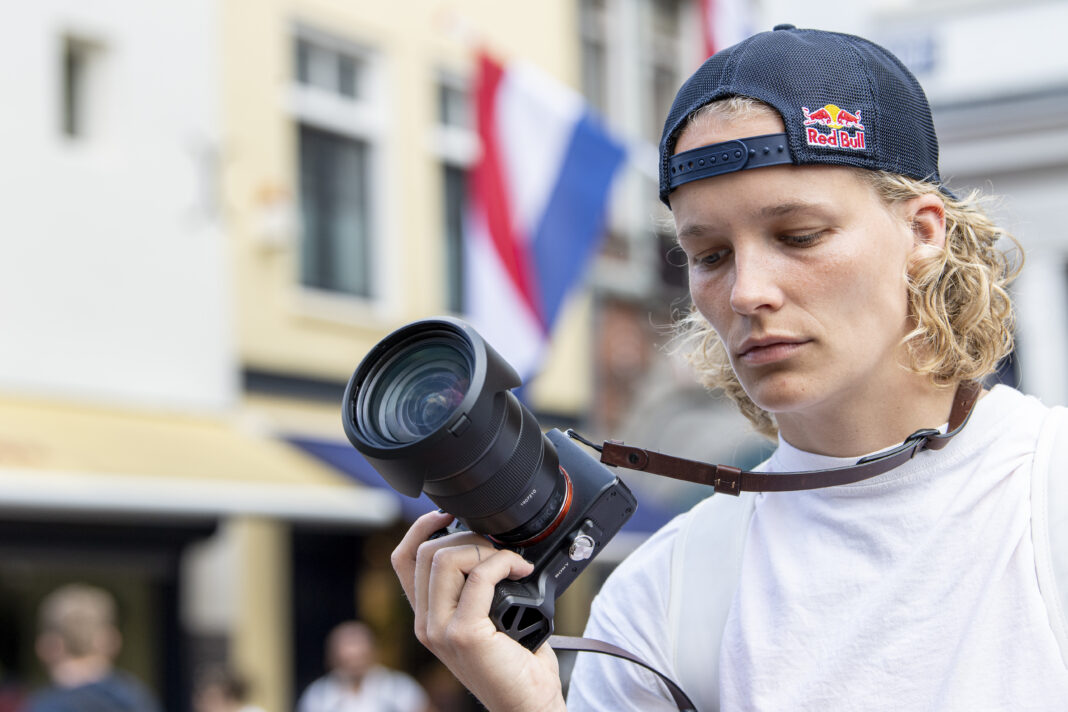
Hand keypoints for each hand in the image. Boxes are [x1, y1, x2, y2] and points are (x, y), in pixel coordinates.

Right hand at [392, 510, 565, 711]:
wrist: (529, 704)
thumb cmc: (516, 663)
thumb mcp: (487, 618)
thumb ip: (475, 587)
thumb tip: (490, 541)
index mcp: (427, 617)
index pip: (404, 560)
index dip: (422, 528)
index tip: (448, 514)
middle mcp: (427, 625)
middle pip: (427, 553)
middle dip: (467, 537)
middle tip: (498, 549)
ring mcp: (441, 631)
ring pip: (447, 560)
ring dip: (485, 548)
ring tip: (511, 562)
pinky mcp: (464, 635)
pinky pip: (479, 577)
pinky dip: (503, 563)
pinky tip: (521, 570)